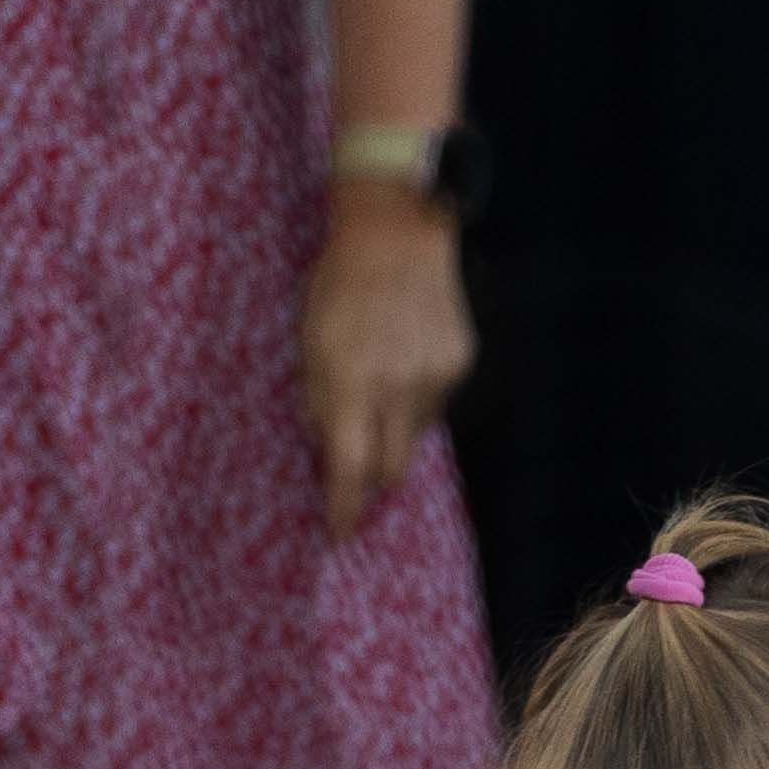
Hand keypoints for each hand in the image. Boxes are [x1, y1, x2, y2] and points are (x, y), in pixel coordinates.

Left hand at [294, 185, 470, 539]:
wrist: (398, 234)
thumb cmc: (337, 283)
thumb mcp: (308, 340)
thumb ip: (317, 396)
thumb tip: (325, 447)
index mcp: (350, 382)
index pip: (348, 466)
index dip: (343, 507)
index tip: (337, 534)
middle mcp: (398, 388)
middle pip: (392, 466)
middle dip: (374, 474)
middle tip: (357, 466)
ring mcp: (436, 377)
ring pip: (415, 432)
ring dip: (395, 425)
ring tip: (381, 382)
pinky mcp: (460, 362)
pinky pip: (436, 400)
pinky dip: (417, 394)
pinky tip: (406, 357)